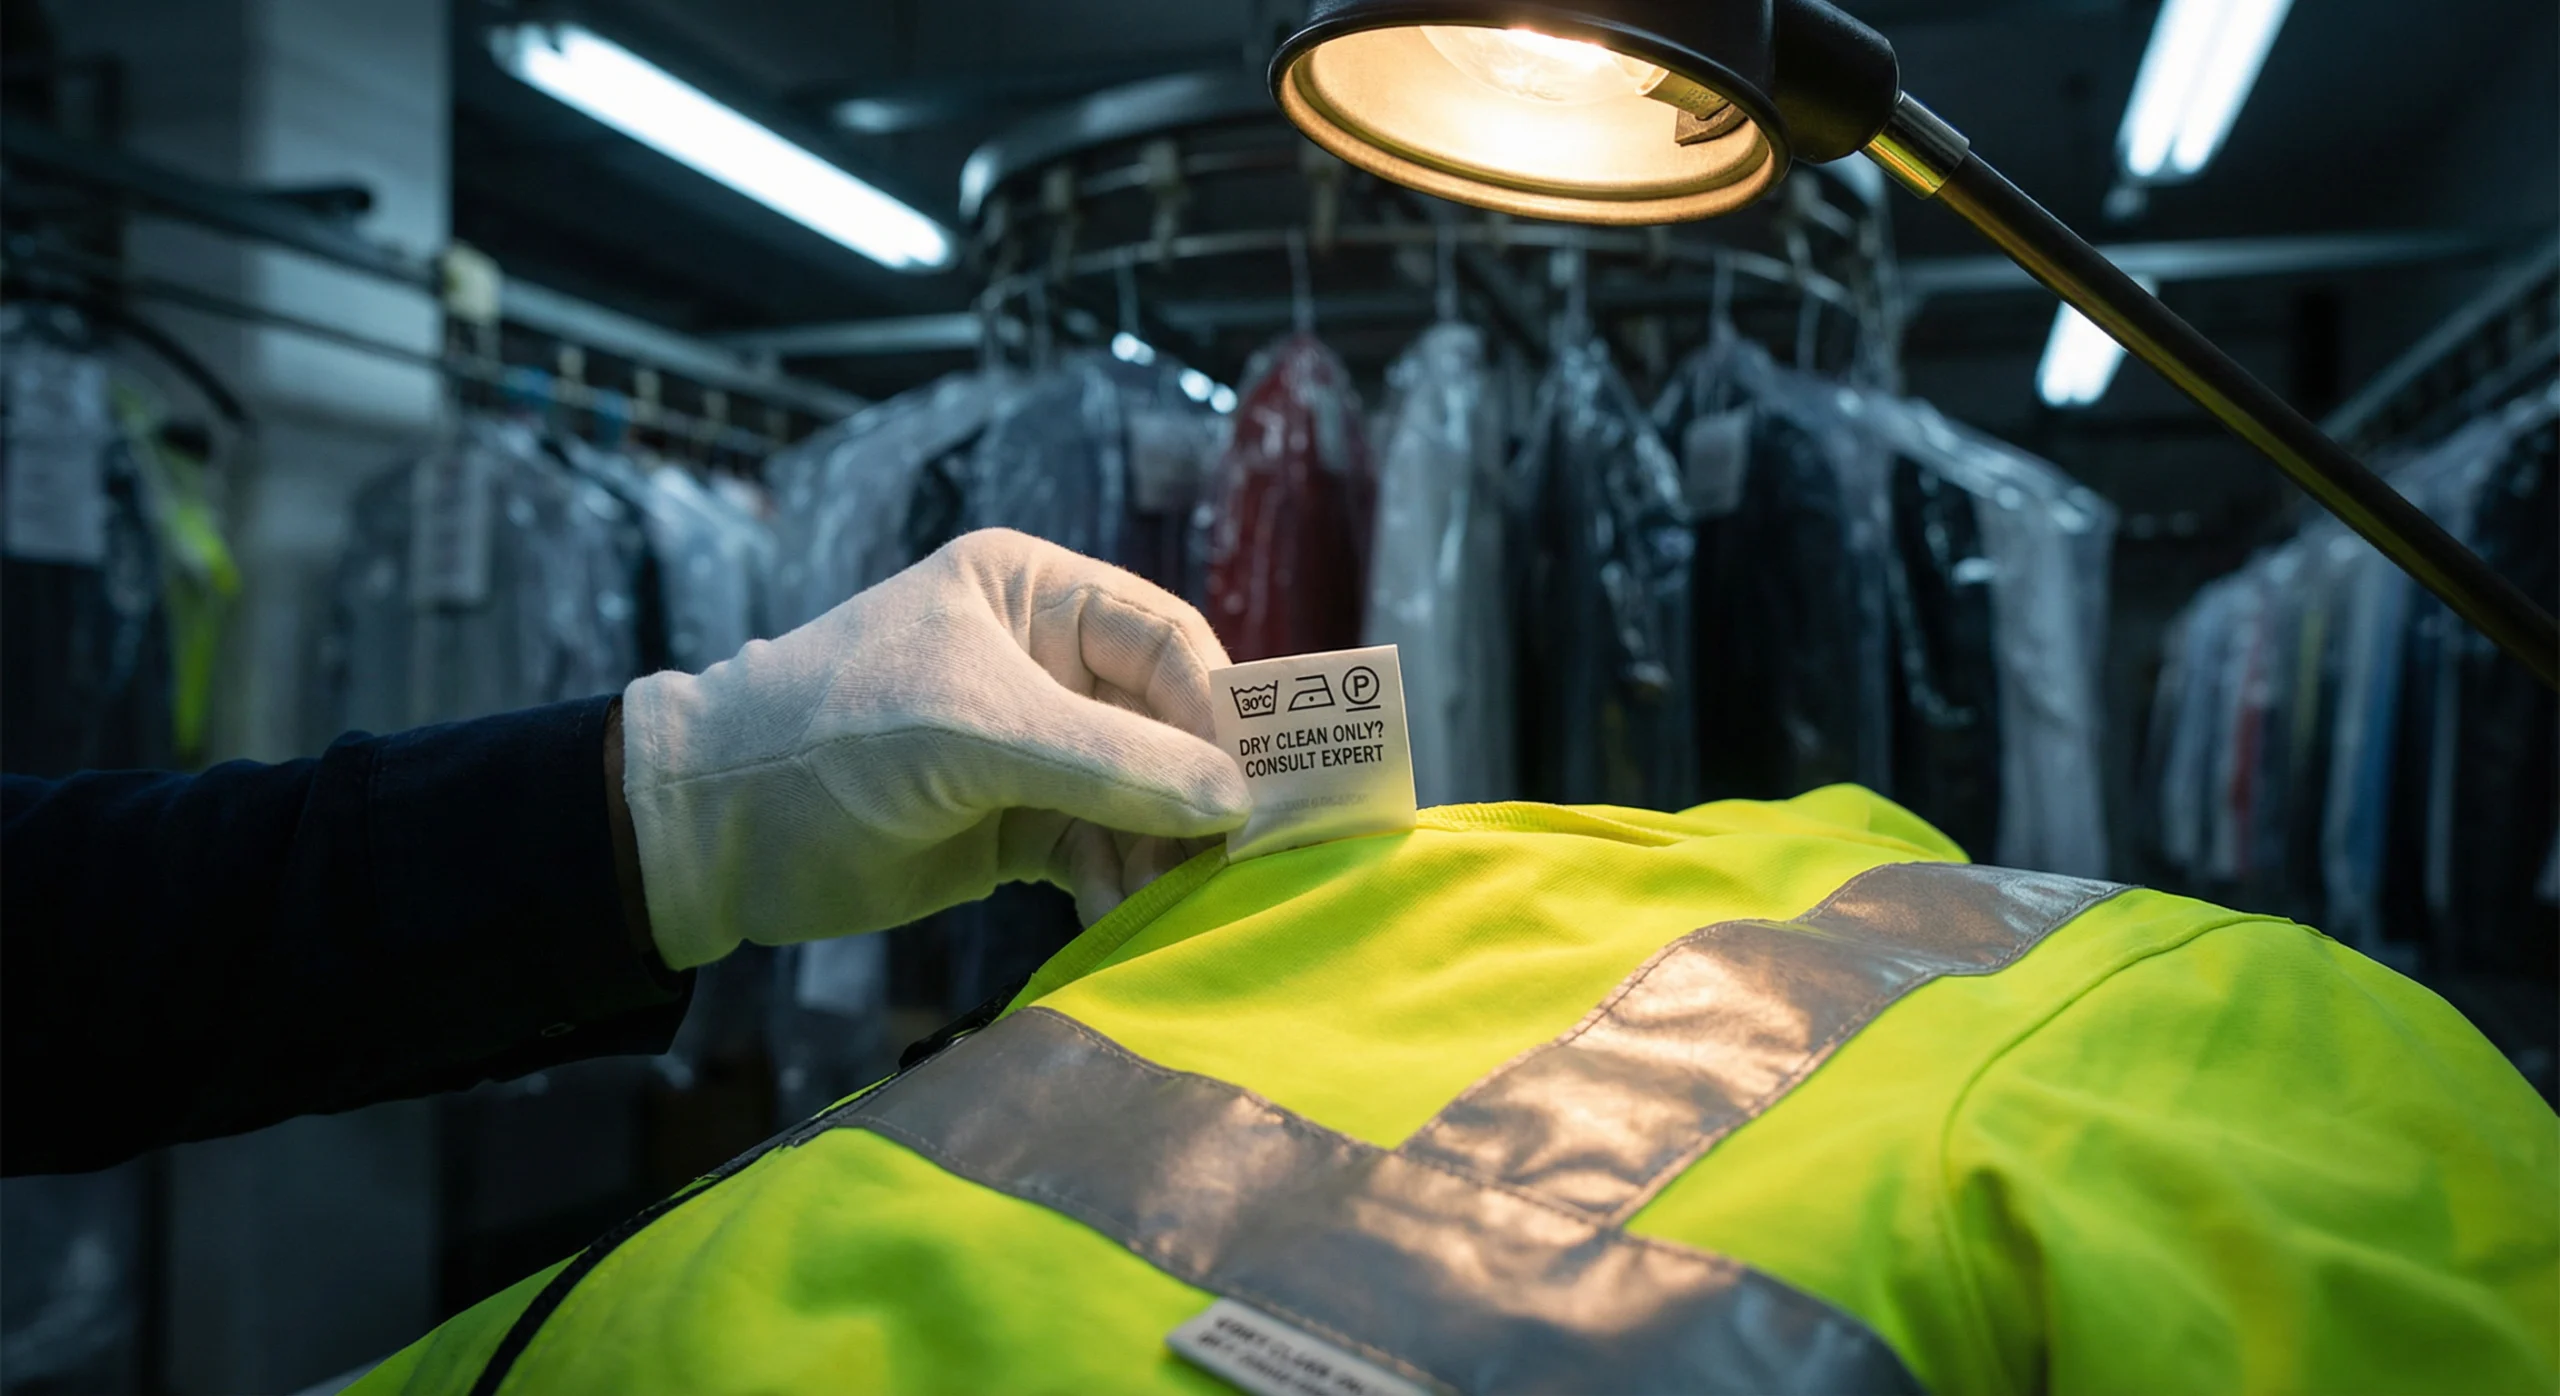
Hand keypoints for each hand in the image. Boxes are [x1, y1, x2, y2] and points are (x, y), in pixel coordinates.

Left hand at [620, 529, 1249, 970]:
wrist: (713, 832)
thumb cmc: (835, 736)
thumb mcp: (980, 733)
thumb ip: (1114, 763)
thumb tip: (1235, 802)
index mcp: (1034, 593)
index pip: (1166, 640)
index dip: (1216, 710)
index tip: (1252, 786)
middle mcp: (1046, 662)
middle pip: (1168, 722)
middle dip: (1197, 789)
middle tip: (1237, 857)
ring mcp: (1035, 748)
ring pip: (1143, 794)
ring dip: (1163, 847)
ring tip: (1173, 898)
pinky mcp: (1017, 824)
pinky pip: (1102, 849)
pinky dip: (1121, 882)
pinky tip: (1124, 915)